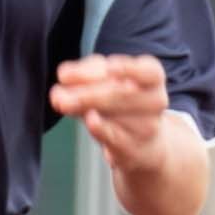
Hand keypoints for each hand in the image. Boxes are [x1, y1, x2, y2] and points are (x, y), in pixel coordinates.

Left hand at [50, 54, 169, 171]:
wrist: (140, 144)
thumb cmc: (121, 104)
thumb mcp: (106, 81)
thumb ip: (85, 74)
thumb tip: (64, 75)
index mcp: (152, 78)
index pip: (149, 71)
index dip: (129, 68)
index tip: (109, 66)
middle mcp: (155, 101)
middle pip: (123, 93)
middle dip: (88, 91)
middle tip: (59, 91)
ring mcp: (146, 127)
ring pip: (115, 114)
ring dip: (85, 106)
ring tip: (61, 102)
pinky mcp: (132, 148)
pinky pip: (115, 136)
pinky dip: (101, 128)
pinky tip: (90, 120)